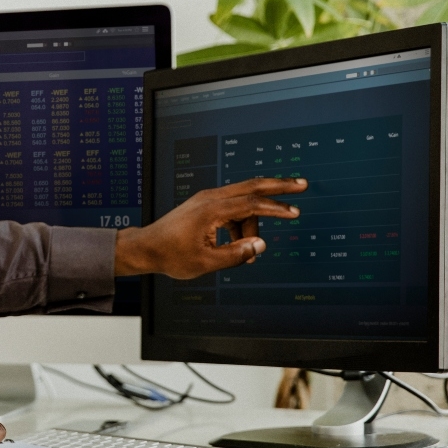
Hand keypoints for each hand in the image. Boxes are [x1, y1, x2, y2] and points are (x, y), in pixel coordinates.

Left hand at [114, 177, 307, 278]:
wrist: (146, 247)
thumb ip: (235, 255)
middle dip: (278, 186)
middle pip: (251, 186)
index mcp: (210, 210)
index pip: (251, 204)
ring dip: (253, 223)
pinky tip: (239, 243)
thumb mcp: (205, 262)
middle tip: (302, 185)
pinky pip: (232, 209)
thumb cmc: (171, 255)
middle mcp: (210, 198)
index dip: (275, 208)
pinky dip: (241, 223)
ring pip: (243, 203)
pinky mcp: (205, 206)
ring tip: (250, 250)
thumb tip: (260, 246)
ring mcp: (207, 200)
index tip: (294, 212)